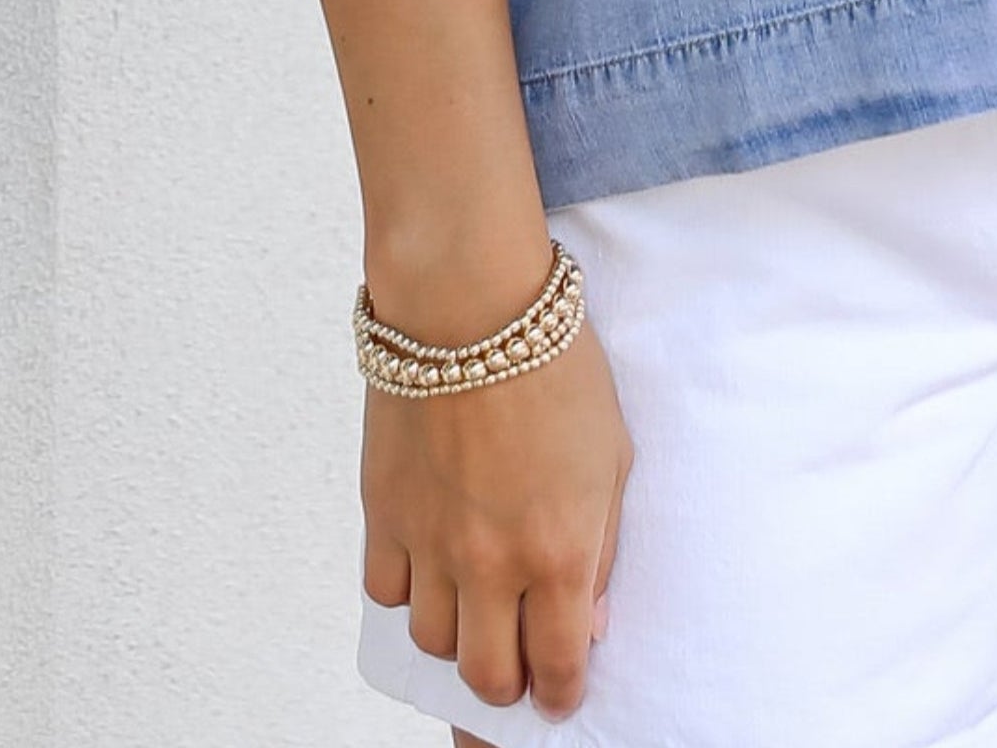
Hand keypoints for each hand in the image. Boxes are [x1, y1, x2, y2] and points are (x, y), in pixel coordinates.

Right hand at [360, 249, 633, 727]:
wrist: (470, 301)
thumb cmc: (556, 365)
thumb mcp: (612, 454)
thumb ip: (601, 545)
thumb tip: (587, 619)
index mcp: (559, 550)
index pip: (556, 667)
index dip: (560, 694)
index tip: (560, 694)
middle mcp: (491, 562)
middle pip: (486, 675)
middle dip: (507, 681)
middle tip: (517, 658)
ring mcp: (431, 542)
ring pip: (431, 642)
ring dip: (455, 635)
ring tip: (474, 602)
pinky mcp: (384, 513)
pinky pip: (385, 591)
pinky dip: (407, 590)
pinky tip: (430, 561)